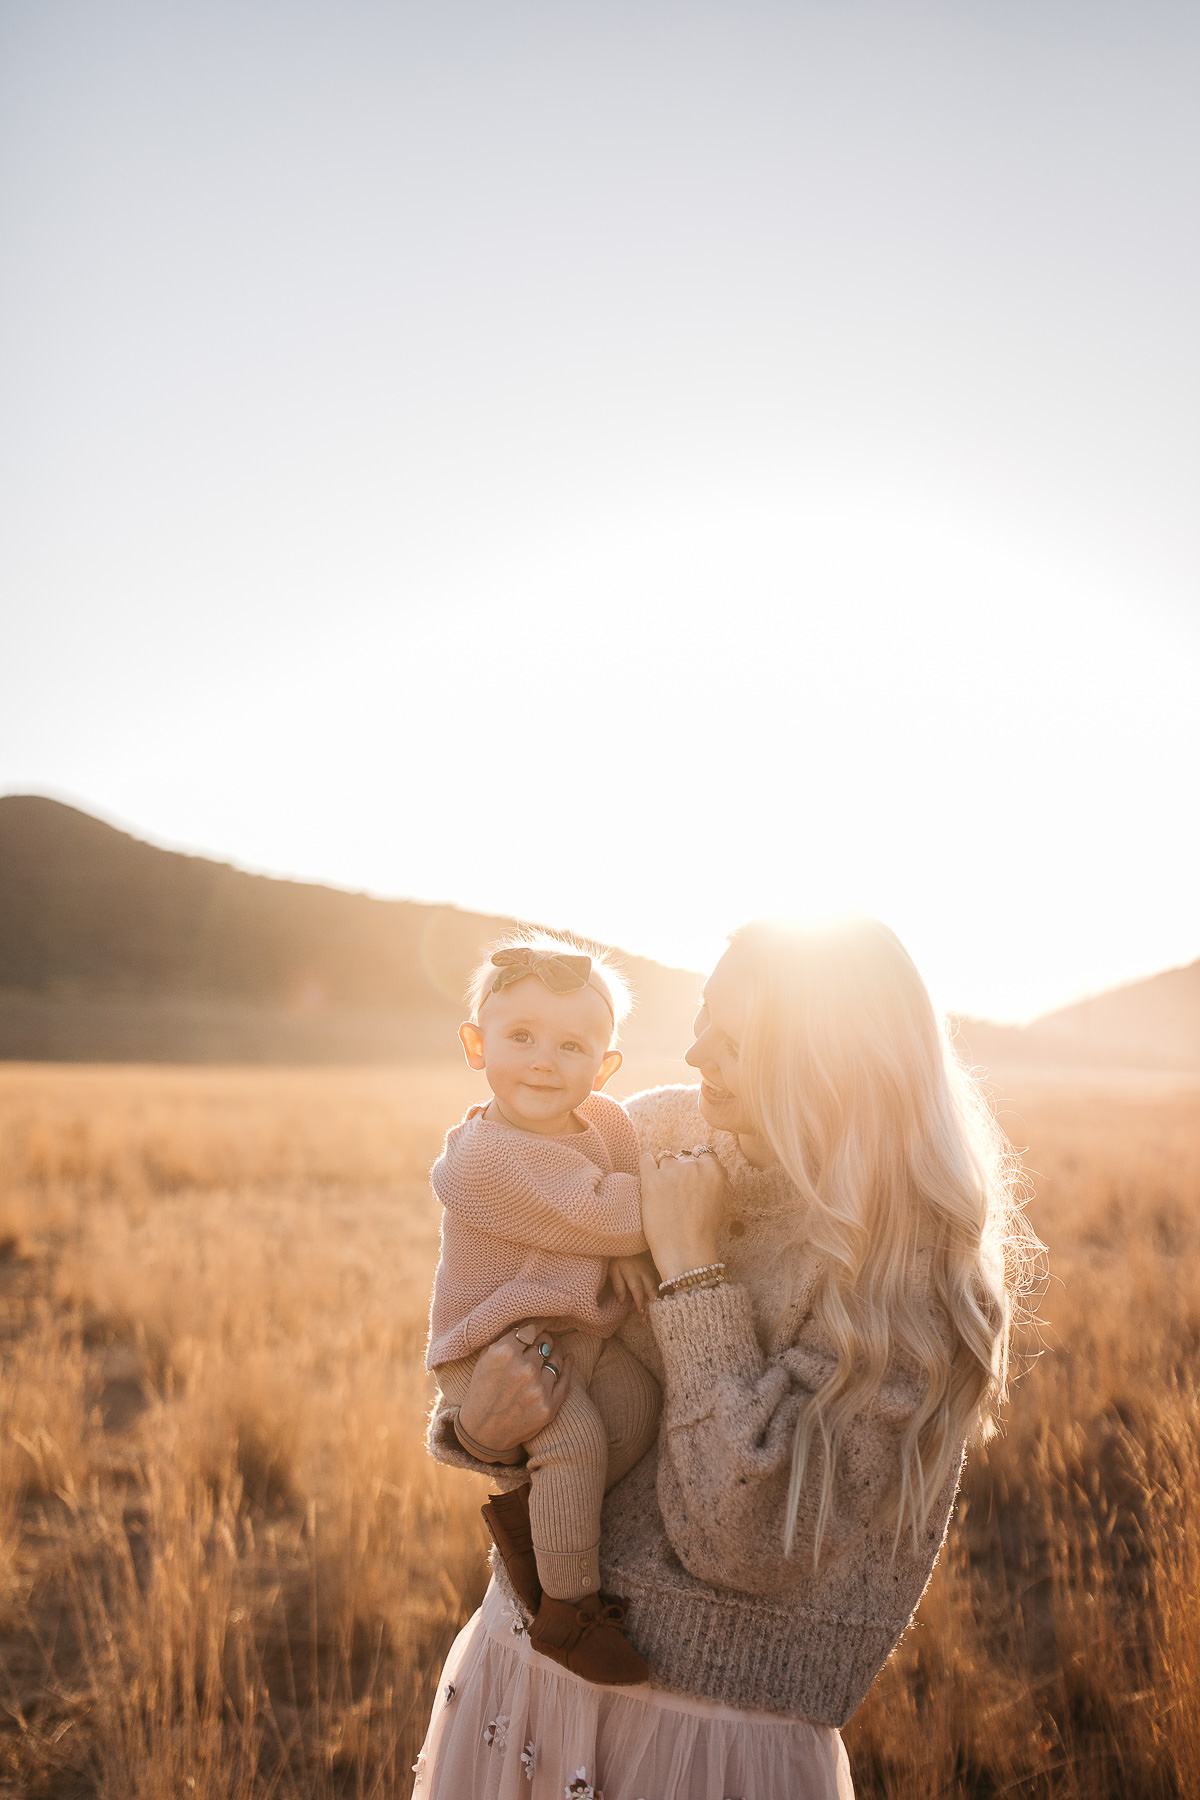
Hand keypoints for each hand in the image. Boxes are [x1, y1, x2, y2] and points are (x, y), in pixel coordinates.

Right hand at [456, 1321, 573, 1461]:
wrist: (482, 1432)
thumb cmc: (482, 1391)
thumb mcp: (485, 1359)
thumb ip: (505, 1339)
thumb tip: (529, 1323)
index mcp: (504, 1353)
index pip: (531, 1329)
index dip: (535, 1327)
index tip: (538, 1327)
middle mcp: (523, 1368)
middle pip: (545, 1342)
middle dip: (544, 1340)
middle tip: (543, 1341)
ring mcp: (538, 1389)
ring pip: (556, 1358)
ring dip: (555, 1352)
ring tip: (552, 1351)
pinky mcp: (549, 1406)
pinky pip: (565, 1379)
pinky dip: (568, 1366)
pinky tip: (569, 1358)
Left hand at [610, 1251, 659, 1314]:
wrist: (627, 1243)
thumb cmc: (618, 1258)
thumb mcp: (613, 1270)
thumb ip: (618, 1286)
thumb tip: (622, 1302)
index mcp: (633, 1274)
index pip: (638, 1291)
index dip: (640, 1303)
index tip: (641, 1313)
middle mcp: (644, 1274)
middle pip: (651, 1291)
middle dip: (651, 1305)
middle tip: (649, 1318)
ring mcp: (650, 1272)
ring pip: (655, 1288)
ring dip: (654, 1301)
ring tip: (652, 1314)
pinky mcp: (653, 1271)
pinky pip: (656, 1284)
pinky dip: (655, 1294)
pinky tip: (653, 1302)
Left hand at [639, 1150, 727, 1282]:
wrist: (685, 1251)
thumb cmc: (703, 1232)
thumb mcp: (720, 1202)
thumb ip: (714, 1180)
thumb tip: (705, 1166)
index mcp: (713, 1169)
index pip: (704, 1152)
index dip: (696, 1164)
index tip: (690, 1176)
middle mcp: (693, 1166)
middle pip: (683, 1156)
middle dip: (679, 1169)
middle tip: (675, 1190)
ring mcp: (671, 1171)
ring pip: (664, 1157)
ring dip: (663, 1169)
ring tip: (662, 1189)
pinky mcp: (650, 1179)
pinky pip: (645, 1159)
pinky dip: (647, 1165)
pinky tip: (648, 1178)